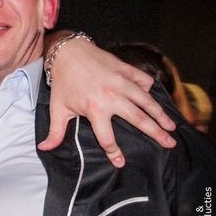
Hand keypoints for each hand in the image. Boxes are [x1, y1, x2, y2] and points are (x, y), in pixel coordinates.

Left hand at [38, 37, 175, 167]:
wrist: (68, 52)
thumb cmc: (63, 82)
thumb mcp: (57, 108)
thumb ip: (55, 131)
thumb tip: (44, 148)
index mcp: (95, 109)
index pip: (107, 137)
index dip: (114, 152)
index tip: (121, 162)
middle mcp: (112, 97)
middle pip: (139, 120)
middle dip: (155, 133)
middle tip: (169, 143)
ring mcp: (122, 82)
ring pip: (147, 101)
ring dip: (161, 114)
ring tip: (172, 126)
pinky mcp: (126, 69)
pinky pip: (144, 81)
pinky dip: (150, 89)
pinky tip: (153, 99)